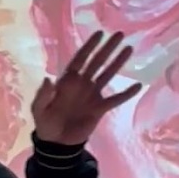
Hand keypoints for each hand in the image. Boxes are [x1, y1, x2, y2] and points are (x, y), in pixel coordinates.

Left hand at [31, 30, 141, 145]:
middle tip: (120, 34)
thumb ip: (44, 95)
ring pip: (108, 75)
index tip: (99, 34)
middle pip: (97, 62)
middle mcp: (82, 83)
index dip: (89, 46)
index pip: (80, 58)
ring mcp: (92, 95)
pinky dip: (127, 93)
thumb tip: (48, 79)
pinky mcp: (100, 109)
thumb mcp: (39, 109)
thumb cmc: (46, 123)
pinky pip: (116, 99)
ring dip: (118, 62)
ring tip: (129, 49)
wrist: (57, 143)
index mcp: (67, 80)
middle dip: (107, 48)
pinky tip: (138, 85)